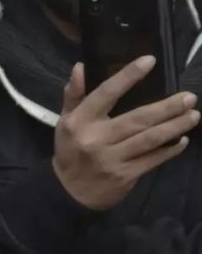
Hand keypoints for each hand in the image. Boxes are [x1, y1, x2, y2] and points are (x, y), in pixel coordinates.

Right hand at [53, 58, 197, 210]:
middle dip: (166, 108)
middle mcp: (96, 138)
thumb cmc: (70, 149)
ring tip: (194, 115)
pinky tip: (183, 140)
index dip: (128, 76)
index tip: (149, 61)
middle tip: (189, 97)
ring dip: (175, 127)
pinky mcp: (125, 175)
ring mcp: (112, 158)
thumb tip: (81, 66)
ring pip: (149, 139)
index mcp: (81, 121)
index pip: (106, 94)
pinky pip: (152, 160)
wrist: (69, 191)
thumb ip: (74, 94)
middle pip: (137, 119)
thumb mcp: (65, 120)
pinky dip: (169, 150)